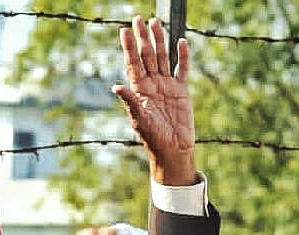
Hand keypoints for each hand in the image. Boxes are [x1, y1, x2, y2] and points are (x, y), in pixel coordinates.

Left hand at [113, 17, 196, 186]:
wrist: (173, 150)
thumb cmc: (153, 138)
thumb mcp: (139, 120)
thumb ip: (130, 102)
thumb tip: (116, 86)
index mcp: (139, 90)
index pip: (132, 64)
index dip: (129, 48)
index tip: (124, 31)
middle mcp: (152, 84)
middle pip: (146, 56)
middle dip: (142, 38)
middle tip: (138, 19)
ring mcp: (167, 85)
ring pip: (163, 57)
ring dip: (159, 40)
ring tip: (156, 22)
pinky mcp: (182, 90)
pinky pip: (182, 69)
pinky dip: (183, 56)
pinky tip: (181, 42)